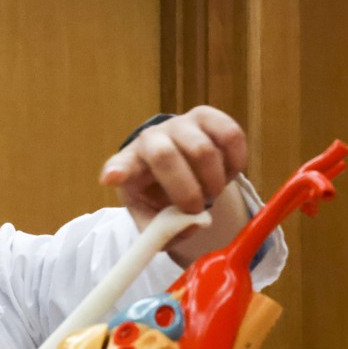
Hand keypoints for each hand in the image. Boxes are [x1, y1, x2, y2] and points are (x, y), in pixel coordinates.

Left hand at [101, 106, 250, 265]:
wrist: (183, 165)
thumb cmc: (163, 193)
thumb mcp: (154, 217)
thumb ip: (164, 231)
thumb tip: (190, 226)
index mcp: (131, 164)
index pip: (120, 165)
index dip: (117, 170)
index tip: (112, 178)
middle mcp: (152, 138)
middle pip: (165, 155)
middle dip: (186, 190)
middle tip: (196, 208)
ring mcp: (181, 124)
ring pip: (203, 151)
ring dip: (214, 181)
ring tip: (212, 192)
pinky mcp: (209, 117)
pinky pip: (231, 136)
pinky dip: (235, 163)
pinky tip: (228, 174)